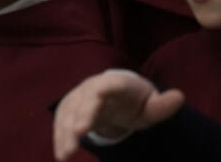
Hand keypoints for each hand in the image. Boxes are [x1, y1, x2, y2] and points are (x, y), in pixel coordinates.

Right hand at [52, 70, 185, 159]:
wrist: (114, 96)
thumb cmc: (136, 102)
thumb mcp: (151, 105)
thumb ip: (163, 105)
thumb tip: (179, 96)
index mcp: (117, 84)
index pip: (111, 84)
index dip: (105, 88)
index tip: (99, 94)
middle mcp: (93, 87)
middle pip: (86, 101)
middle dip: (81, 115)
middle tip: (79, 132)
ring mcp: (78, 98)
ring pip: (69, 113)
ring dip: (66, 132)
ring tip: (66, 153)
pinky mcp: (68, 110)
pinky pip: (62, 124)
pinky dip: (60, 139)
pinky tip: (61, 155)